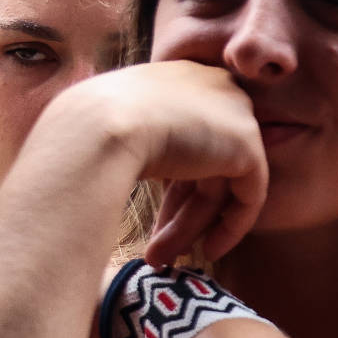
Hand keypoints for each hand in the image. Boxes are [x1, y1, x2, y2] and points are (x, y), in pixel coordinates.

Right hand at [36, 61, 268, 262]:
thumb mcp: (111, 125)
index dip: (170, 183)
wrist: (99, 126)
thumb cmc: (88, 128)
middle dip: (176, 211)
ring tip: (161, 260)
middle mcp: (211, 88)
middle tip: (155, 249)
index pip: (184, 135)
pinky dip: (231, 226)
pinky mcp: (248, 145)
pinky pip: (249, 194)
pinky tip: (210, 251)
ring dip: (188, 225)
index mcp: (179, 77)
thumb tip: (131, 164)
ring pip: (218, 183)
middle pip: (202, 162)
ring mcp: (234, 114)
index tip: (152, 216)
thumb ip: (136, 138)